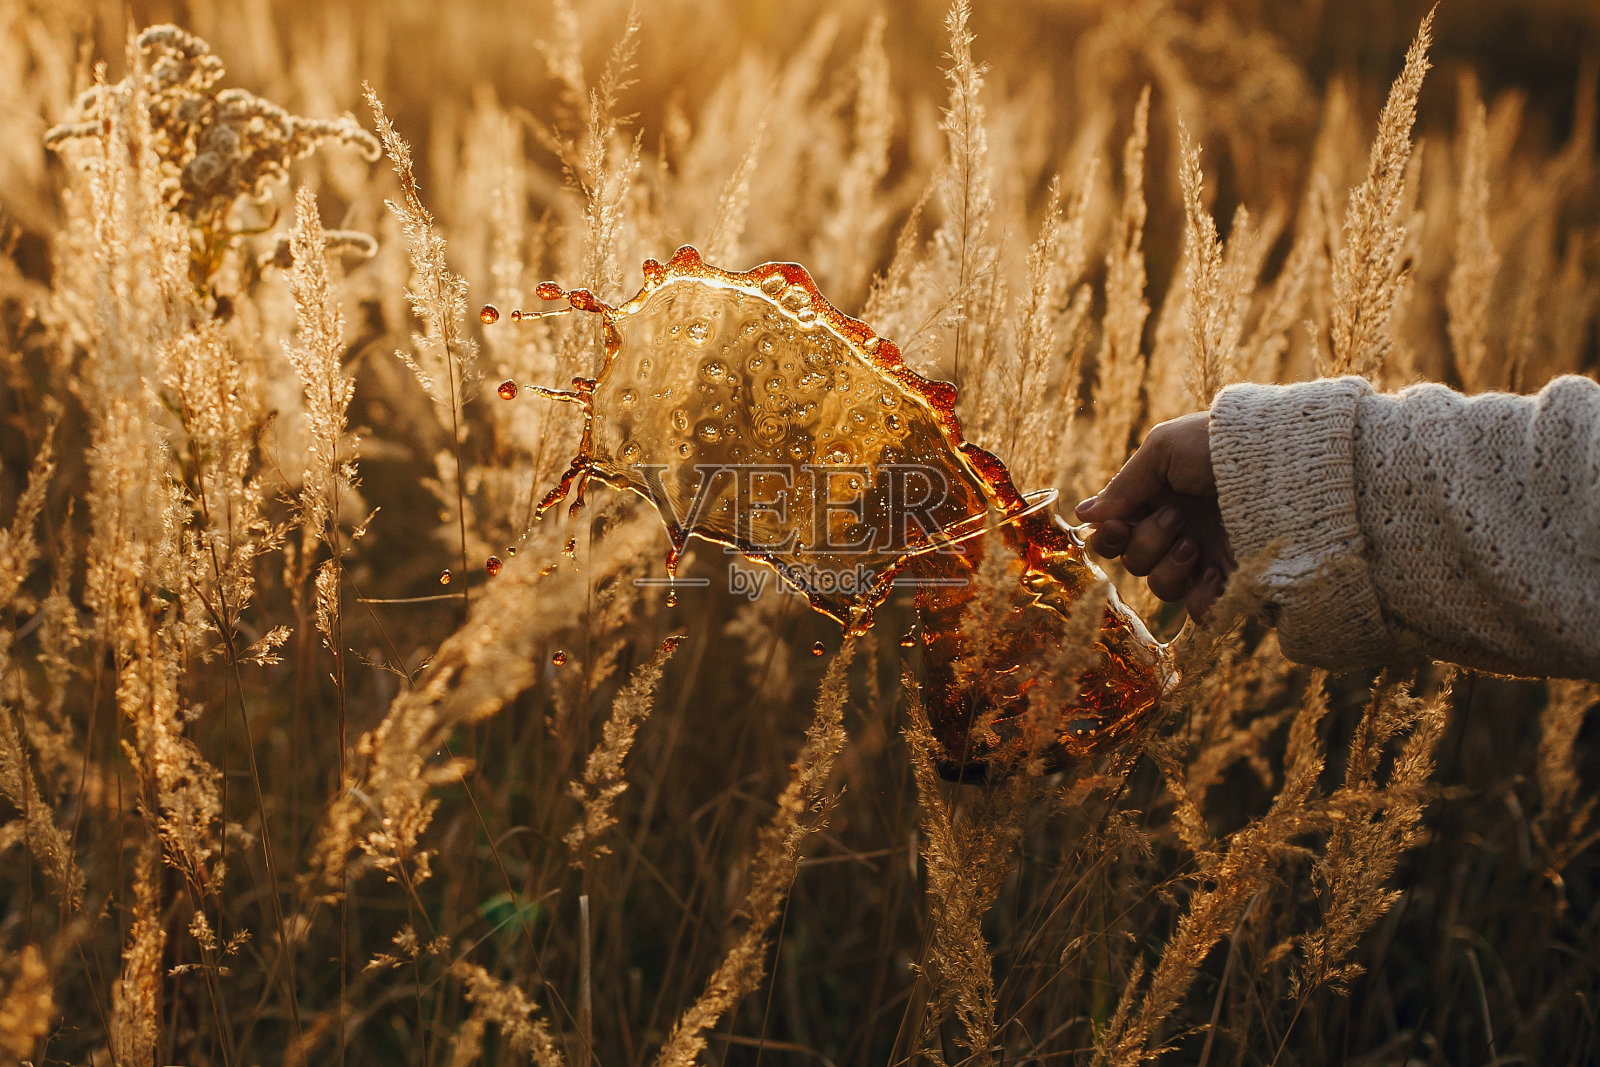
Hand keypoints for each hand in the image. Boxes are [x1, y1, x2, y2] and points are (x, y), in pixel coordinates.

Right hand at [1075, 411, 1232, 619]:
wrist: (1280, 459)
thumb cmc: (1218, 444)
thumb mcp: (1164, 450)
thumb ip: (1124, 486)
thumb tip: (1084, 516)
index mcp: (1156, 500)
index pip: (1116, 534)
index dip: (1111, 537)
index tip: (1120, 524)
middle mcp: (1177, 530)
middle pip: (1134, 562)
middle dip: (1147, 543)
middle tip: (1177, 517)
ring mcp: (1205, 555)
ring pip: (1161, 588)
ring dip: (1169, 569)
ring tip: (1195, 544)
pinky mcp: (1233, 577)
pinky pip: (1201, 610)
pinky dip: (1199, 601)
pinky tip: (1211, 575)